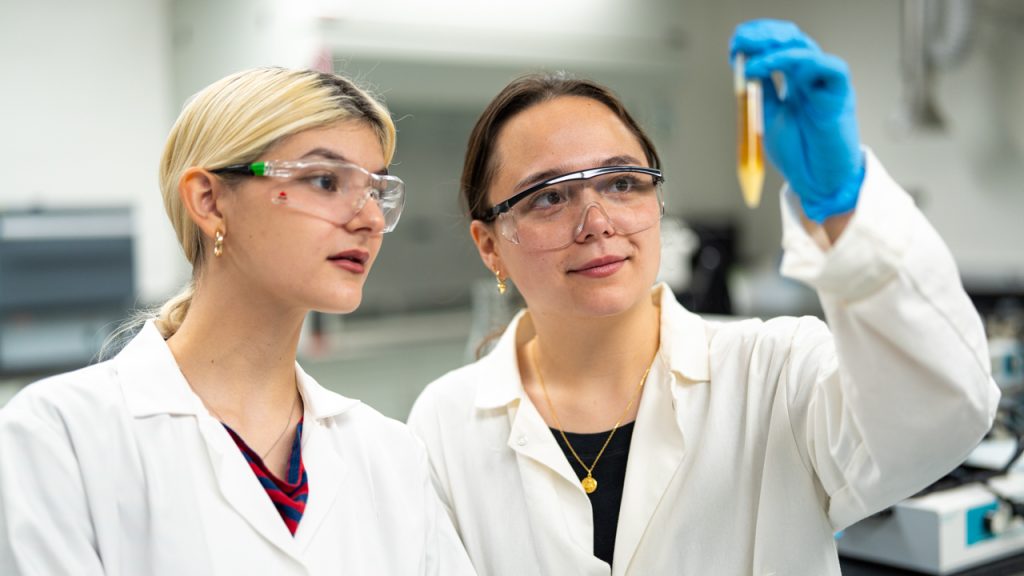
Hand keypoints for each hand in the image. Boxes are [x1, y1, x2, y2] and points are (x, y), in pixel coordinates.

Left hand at [729, 19, 864, 222]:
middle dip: (763, 35)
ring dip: (773, 48)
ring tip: (748, 60)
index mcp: (795, 82)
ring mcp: (826, 84)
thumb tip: (743, 66)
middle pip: (791, 40)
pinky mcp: (841, 95)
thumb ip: (760, 91)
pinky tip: (769, 71)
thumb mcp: (768, 116)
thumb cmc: (798, 153)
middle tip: (739, 40)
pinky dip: (798, 62)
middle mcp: (811, 78)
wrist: (818, 182)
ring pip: (805, 48)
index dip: (757, 40)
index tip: (734, 45)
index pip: (779, 47)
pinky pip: (829, 67)